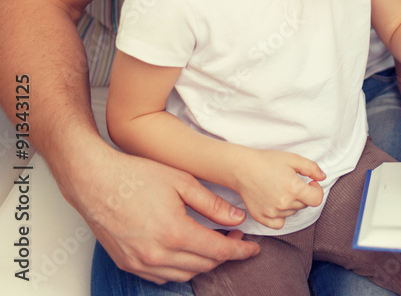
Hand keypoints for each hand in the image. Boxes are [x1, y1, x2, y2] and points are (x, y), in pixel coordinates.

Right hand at [61, 146, 259, 283]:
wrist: (95, 181)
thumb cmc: (135, 176)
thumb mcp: (182, 182)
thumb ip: (212, 204)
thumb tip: (237, 219)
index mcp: (174, 233)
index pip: (219, 251)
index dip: (240, 250)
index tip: (253, 248)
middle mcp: (156, 254)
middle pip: (204, 266)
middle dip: (225, 254)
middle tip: (234, 237)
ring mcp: (140, 263)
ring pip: (184, 275)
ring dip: (203, 263)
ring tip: (213, 242)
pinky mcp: (128, 264)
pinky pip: (162, 275)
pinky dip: (180, 268)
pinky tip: (187, 251)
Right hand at [232, 149, 325, 228]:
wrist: (242, 168)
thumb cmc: (267, 161)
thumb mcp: (293, 159)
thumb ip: (311, 168)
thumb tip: (322, 177)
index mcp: (294, 189)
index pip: (317, 199)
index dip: (316, 190)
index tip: (310, 183)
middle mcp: (284, 204)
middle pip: (304, 205)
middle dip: (303, 194)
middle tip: (291, 182)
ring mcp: (272, 213)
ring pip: (292, 212)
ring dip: (291, 203)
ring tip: (280, 188)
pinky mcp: (262, 217)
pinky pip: (279, 223)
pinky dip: (281, 215)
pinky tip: (276, 203)